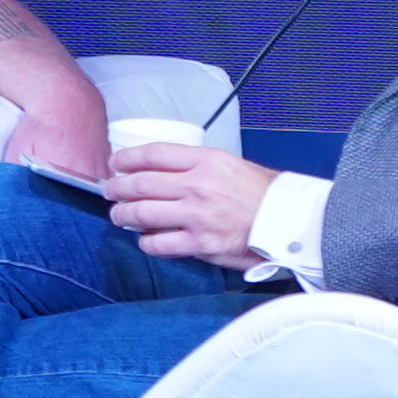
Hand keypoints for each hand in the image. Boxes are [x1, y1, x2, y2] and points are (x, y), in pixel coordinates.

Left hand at [110, 144, 279, 271]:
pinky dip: (146, 241)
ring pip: (142, 213)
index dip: (128, 158)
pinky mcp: (199, 243)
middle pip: (140, 184)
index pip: (154, 154)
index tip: (116, 163)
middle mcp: (196, 186)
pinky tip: (145, 239)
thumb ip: (199, 166)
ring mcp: (195, 216)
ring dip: (123, 214)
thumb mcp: (231, 164)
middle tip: (109, 190)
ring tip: (118, 215)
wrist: (288, 221)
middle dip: (117, 187)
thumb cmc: (264, 193)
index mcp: (205, 160)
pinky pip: (158, 243)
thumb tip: (169, 171)